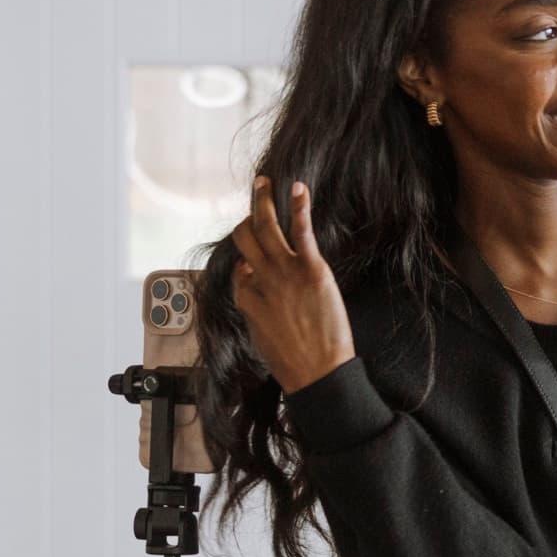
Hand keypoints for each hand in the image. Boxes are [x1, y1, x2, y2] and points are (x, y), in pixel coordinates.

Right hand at [229, 176, 357, 395]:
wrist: (318, 374)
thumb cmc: (295, 362)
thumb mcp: (260, 335)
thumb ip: (252, 305)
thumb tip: (248, 280)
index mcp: (247, 298)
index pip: (238, 265)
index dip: (245, 257)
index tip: (254, 255)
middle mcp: (261, 280)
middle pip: (245, 239)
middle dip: (247, 217)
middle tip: (253, 198)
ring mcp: (284, 273)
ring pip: (266, 227)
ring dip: (262, 200)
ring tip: (264, 182)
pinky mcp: (310, 270)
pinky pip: (301, 231)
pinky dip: (298, 207)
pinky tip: (298, 188)